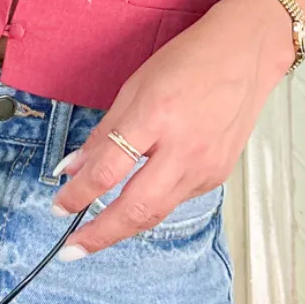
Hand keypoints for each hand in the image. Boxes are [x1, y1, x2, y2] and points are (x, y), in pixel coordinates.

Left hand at [49, 0, 295, 253]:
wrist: (246, 54)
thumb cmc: (190, 60)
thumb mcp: (136, 86)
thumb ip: (105, 132)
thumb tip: (73, 168)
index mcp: (156, 115)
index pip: (108, 170)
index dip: (78, 194)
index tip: (59, 205)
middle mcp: (183, 147)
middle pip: (136, 208)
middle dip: (99, 235)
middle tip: (71, 249)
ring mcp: (205, 165)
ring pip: (157, 213)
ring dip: (124, 228)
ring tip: (97, 235)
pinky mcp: (217, 174)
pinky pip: (177, 199)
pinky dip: (153, 203)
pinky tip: (140, 198)